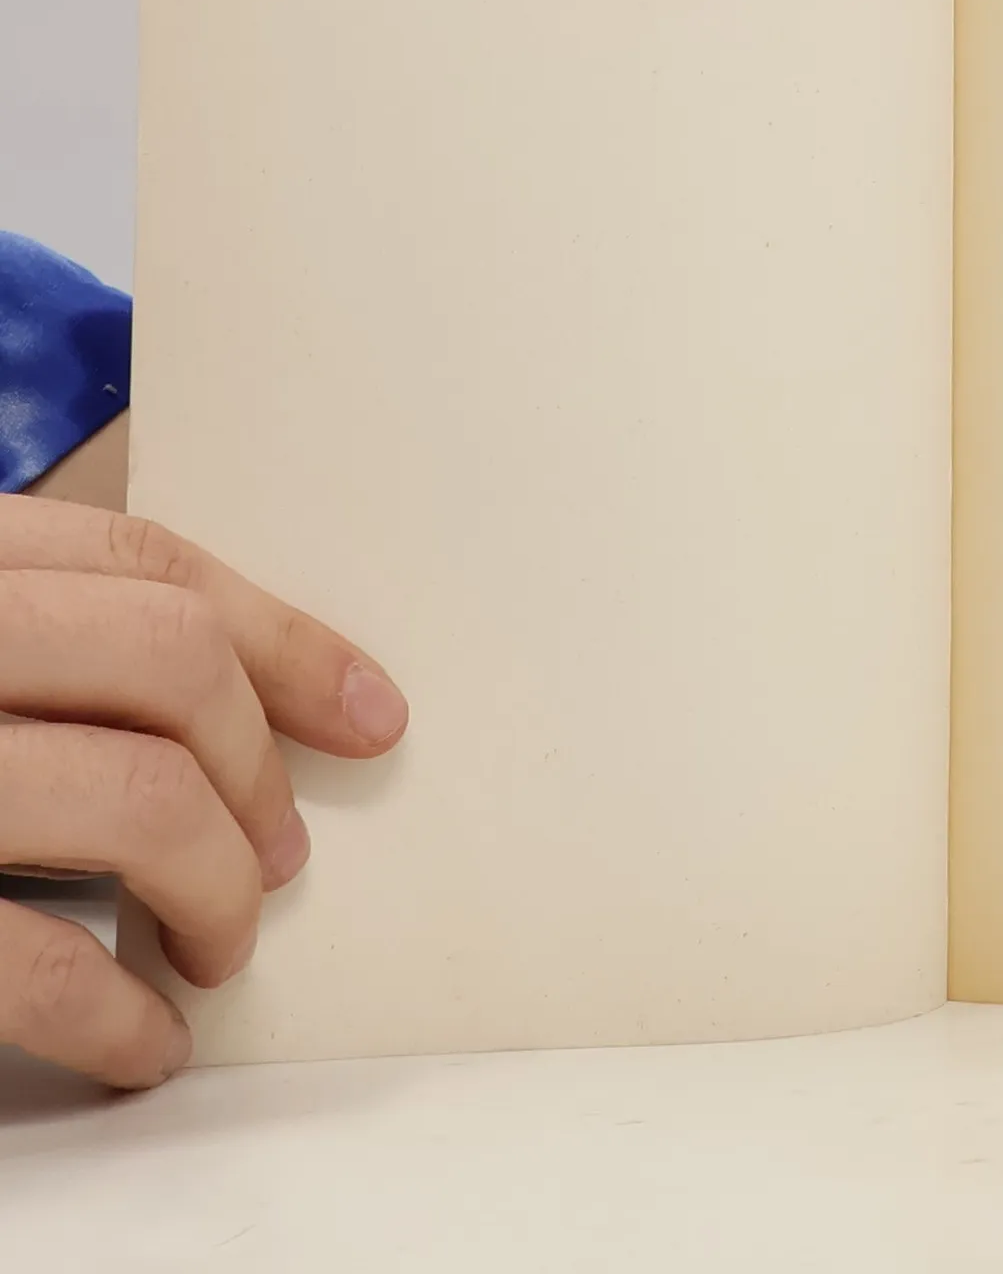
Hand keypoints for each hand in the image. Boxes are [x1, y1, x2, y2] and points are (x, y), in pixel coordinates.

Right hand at [0, 494, 406, 1087]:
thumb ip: (23, 636)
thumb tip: (234, 697)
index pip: (145, 559)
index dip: (284, 635)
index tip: (368, 711)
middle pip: (167, 664)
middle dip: (259, 768)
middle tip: (282, 854)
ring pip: (134, 799)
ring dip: (219, 891)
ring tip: (220, 945)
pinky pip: (31, 965)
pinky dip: (121, 1018)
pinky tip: (142, 1042)